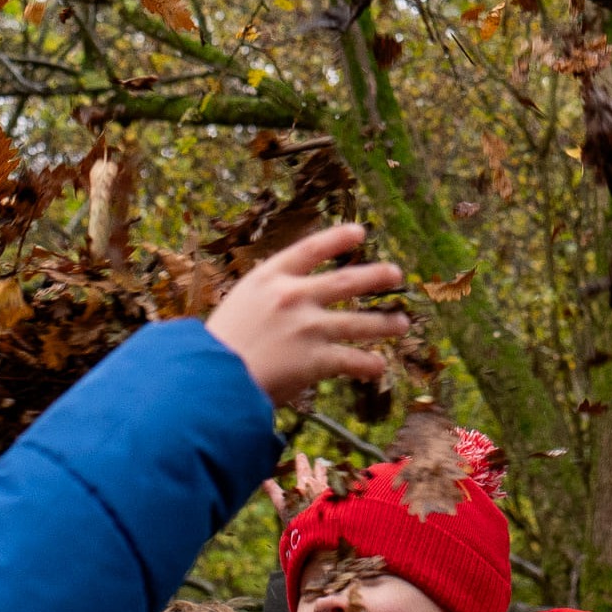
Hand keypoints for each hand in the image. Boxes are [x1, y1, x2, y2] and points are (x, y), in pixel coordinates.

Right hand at [205, 222, 409, 402]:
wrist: (210, 379)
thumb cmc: (216, 347)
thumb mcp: (239, 305)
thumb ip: (267, 299)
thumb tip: (290, 298)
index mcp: (268, 277)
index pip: (310, 249)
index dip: (338, 239)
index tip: (360, 232)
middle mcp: (293, 296)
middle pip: (346, 281)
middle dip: (375, 276)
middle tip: (396, 274)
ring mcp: (308, 327)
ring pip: (358, 322)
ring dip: (384, 323)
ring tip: (401, 323)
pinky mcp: (316, 359)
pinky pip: (352, 360)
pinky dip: (368, 364)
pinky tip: (378, 367)